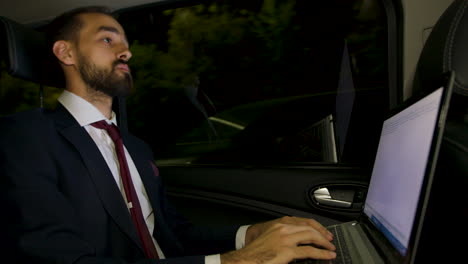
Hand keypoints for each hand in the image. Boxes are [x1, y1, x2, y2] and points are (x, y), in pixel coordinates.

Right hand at [221, 217, 335, 263]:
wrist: (246, 259)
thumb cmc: (256, 251)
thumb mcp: (270, 236)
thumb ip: (284, 235)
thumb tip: (299, 241)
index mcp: (280, 223)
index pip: (304, 221)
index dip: (317, 226)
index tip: (323, 231)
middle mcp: (284, 228)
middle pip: (310, 227)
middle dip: (323, 233)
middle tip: (330, 240)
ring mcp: (286, 239)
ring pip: (311, 236)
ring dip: (324, 242)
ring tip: (330, 248)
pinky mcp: (287, 251)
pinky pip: (309, 251)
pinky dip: (321, 253)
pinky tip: (327, 256)